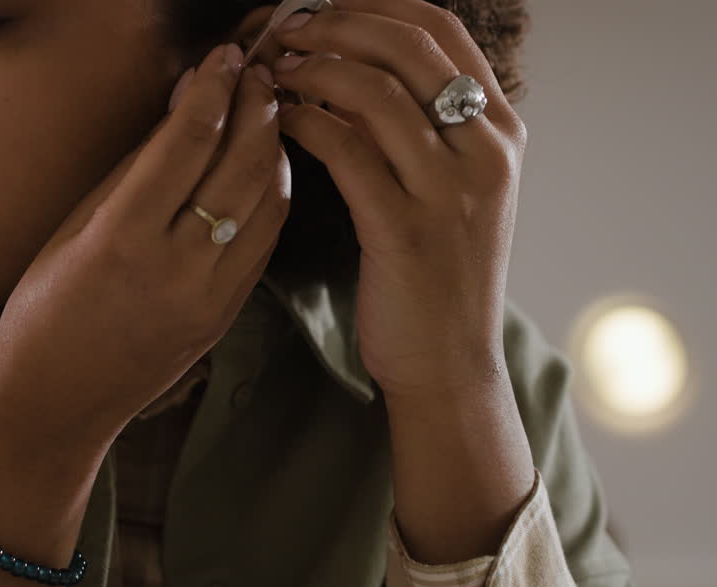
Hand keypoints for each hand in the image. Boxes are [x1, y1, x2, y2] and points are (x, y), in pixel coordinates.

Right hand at [0, 43, 290, 444]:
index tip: (225, 56)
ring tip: (265, 113)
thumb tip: (182, 105)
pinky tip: (263, 170)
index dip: (214, 87)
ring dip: (274, 148)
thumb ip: (135, 167)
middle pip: (241, 166)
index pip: (189, 141)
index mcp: (122, 238)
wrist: (57, 399)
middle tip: (258, 73)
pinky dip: (272, 196)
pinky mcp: (226, 318)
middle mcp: (173, 268)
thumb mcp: (75, 228)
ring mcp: (207, 298)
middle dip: (257, 107)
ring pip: (268, 203)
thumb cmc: (45, 310)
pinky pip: (266, 243)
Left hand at [268, 0, 527, 400]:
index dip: (376, 4)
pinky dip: (306, 123)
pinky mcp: (405, 228)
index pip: (442, 30)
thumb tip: (359, 65)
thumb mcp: (453, 187)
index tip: (324, 4)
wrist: (448, 359)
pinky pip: (347, 151)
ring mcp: (449, 189)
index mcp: (500, 129)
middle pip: (408, 46)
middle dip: (337, 24)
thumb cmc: (437, 271)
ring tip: (277, 71)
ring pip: (376, 91)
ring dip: (314, 69)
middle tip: (287, 29)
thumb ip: (425, 126)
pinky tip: (281, 119)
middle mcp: (486, 148)